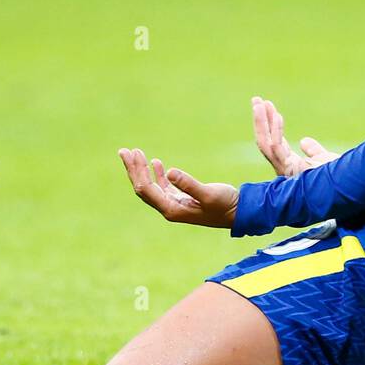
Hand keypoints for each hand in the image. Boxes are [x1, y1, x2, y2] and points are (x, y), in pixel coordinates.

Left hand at [118, 148, 237, 227]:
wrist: (239, 213)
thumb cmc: (225, 205)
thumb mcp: (208, 194)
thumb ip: (189, 184)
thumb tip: (170, 172)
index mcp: (172, 209)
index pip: (146, 189)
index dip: (137, 171)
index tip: (133, 153)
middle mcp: (170, 208)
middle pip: (143, 188)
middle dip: (134, 169)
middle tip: (124, 151)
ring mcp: (175, 204)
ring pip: (152, 186)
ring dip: (142, 170)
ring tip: (135, 153)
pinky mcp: (183, 199)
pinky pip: (163, 187)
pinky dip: (157, 174)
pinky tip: (156, 162)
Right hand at [251, 96, 339, 177]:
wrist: (348, 184)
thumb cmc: (338, 177)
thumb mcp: (324, 160)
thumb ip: (313, 151)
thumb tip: (303, 141)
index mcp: (292, 167)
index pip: (275, 143)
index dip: (271, 125)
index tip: (269, 107)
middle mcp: (285, 170)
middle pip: (265, 142)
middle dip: (260, 121)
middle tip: (256, 99)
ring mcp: (285, 171)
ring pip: (265, 144)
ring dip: (261, 122)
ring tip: (260, 102)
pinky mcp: (290, 170)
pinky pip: (277, 148)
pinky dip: (275, 131)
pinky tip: (277, 115)